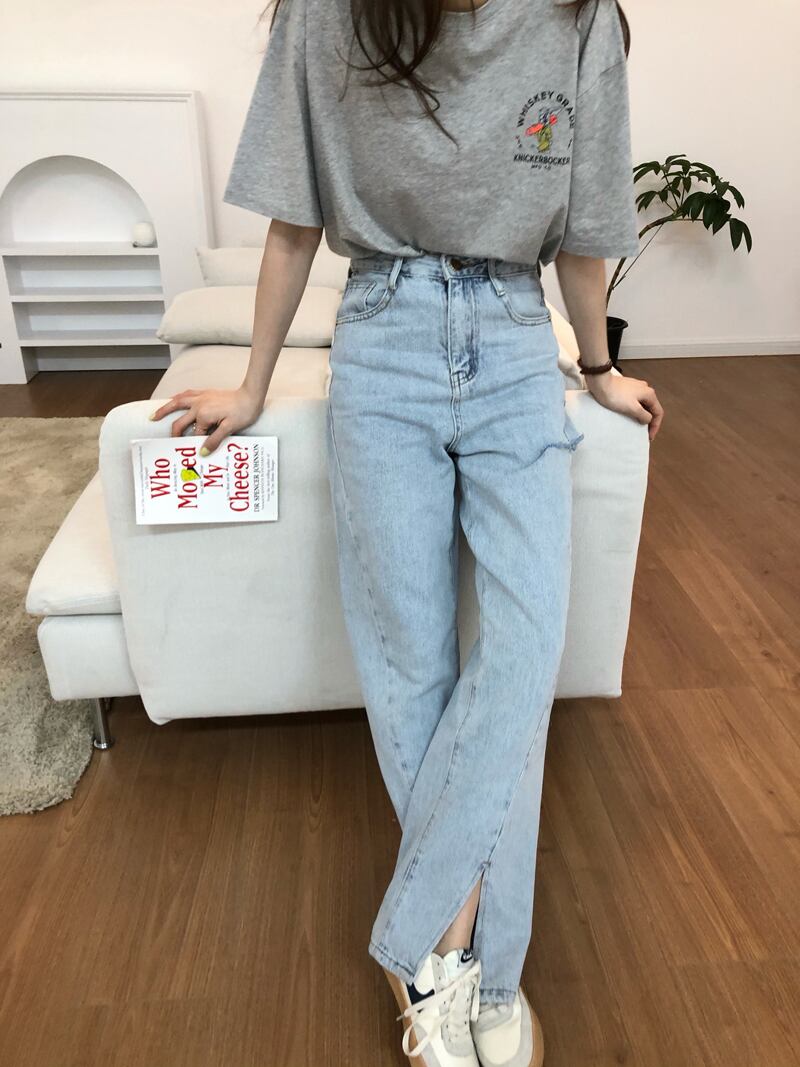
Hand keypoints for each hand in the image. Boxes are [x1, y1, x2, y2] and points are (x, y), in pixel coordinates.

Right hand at [149, 386, 263, 454]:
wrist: (251, 395)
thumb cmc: (243, 413)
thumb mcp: (229, 429)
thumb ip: (214, 440)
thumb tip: (202, 452)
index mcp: (203, 415)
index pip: (195, 434)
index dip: (196, 444)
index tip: (193, 454)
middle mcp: (198, 405)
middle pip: (180, 421)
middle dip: (174, 433)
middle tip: (167, 442)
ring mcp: (200, 398)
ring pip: (177, 403)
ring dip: (165, 409)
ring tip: (154, 416)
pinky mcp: (205, 393)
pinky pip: (186, 394)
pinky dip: (177, 398)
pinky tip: (173, 399)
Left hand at [584, 371, 663, 440]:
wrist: (600, 383)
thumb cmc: (615, 395)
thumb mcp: (633, 409)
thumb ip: (644, 416)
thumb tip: (648, 419)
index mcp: (649, 393)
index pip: (658, 412)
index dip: (655, 426)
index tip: (649, 436)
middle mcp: (645, 389)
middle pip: (651, 408)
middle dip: (649, 421)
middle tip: (644, 433)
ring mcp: (635, 388)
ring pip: (643, 405)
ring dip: (641, 416)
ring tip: (636, 426)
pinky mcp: (626, 389)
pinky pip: (634, 402)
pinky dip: (634, 410)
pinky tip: (629, 416)